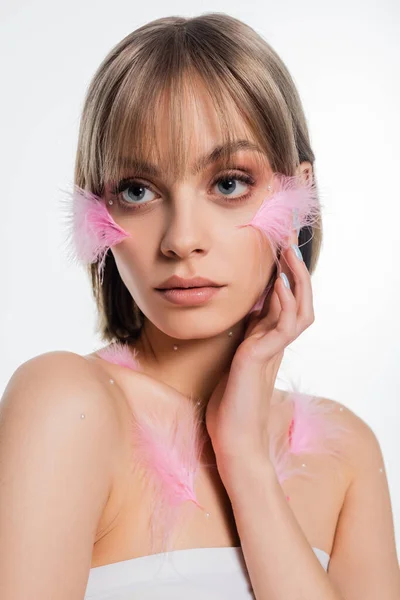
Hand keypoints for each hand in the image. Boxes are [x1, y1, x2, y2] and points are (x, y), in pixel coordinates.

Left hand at [205, 232, 314, 475]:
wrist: (233, 442)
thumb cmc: (230, 407)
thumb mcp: (234, 364)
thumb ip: (243, 342)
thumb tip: (241, 320)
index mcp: (267, 342)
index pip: (282, 300)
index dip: (283, 274)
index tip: (277, 247)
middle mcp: (275, 344)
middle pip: (297, 298)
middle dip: (294, 267)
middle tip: (288, 238)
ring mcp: (273, 351)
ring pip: (299, 308)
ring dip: (295, 279)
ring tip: (288, 252)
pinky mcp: (263, 359)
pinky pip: (284, 326)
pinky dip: (285, 302)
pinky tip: (279, 284)